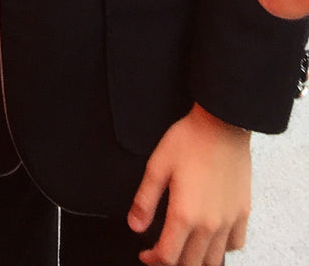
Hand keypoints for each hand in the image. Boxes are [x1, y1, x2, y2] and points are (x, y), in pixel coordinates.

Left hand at [130, 103, 250, 265]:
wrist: (222, 127)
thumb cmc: (188, 142)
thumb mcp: (156, 168)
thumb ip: (144, 201)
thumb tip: (135, 226)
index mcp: (185, 215)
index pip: (168, 256)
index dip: (153, 260)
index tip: (145, 254)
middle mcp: (209, 224)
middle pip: (191, 263)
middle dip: (173, 263)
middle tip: (160, 252)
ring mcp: (229, 221)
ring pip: (214, 259)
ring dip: (197, 260)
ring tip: (183, 248)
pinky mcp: (243, 213)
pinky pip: (236, 244)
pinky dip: (222, 248)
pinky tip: (209, 238)